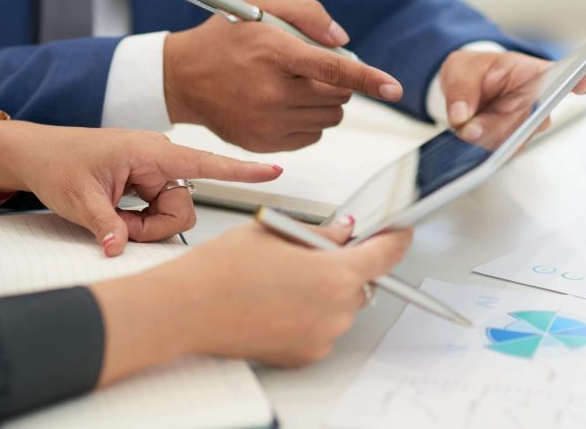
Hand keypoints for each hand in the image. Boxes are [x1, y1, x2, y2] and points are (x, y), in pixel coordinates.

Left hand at [0, 121, 280, 255]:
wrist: (36, 153)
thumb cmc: (57, 162)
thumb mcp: (78, 198)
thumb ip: (105, 225)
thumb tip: (120, 248)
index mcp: (149, 151)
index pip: (205, 162)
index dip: (241, 170)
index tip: (274, 170)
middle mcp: (159, 159)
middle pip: (183, 206)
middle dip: (155, 227)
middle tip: (119, 229)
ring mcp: (153, 171)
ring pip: (171, 211)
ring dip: (145, 225)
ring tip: (111, 217)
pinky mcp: (147, 181)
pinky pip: (158, 209)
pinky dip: (139, 220)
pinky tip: (115, 212)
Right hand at [90, 218, 412, 383]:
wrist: (186, 309)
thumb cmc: (223, 268)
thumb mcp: (276, 231)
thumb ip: (321, 233)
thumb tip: (344, 232)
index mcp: (334, 274)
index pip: (384, 254)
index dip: (395, 240)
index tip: (399, 233)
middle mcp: (335, 310)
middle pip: (360, 281)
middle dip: (344, 263)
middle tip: (310, 250)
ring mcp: (321, 337)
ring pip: (340, 304)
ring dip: (326, 289)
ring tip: (283, 276)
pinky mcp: (305, 354)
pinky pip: (322, 326)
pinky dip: (310, 312)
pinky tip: (277, 298)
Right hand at [164, 0, 403, 151]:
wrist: (182, 77)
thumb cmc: (226, 37)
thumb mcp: (262, 4)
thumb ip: (308, 13)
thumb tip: (342, 40)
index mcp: (273, 53)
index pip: (333, 68)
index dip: (368, 78)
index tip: (394, 88)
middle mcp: (271, 92)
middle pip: (338, 96)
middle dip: (338, 82)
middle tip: (312, 69)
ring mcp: (267, 122)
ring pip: (329, 119)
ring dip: (325, 102)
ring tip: (294, 85)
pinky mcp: (264, 143)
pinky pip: (312, 136)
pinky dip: (309, 120)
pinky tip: (283, 104)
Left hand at [440, 50, 585, 146]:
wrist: (465, 87)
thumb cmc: (472, 71)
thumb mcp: (461, 70)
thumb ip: (461, 91)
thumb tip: (462, 118)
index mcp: (531, 73)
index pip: (561, 74)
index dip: (577, 79)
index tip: (583, 83)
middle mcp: (536, 100)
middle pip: (534, 118)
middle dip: (500, 126)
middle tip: (470, 127)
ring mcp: (526, 123)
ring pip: (516, 138)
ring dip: (488, 137)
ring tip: (466, 128)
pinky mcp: (513, 140)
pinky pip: (504, 149)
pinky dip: (484, 146)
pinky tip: (471, 137)